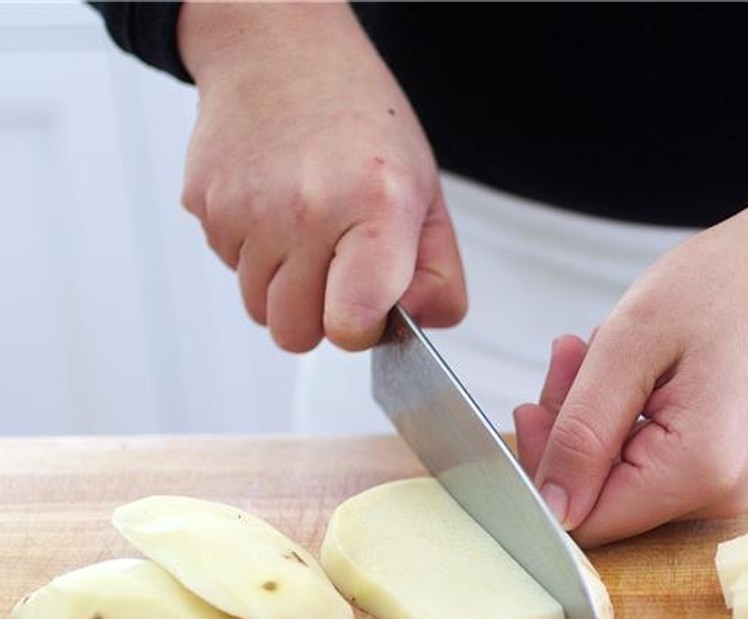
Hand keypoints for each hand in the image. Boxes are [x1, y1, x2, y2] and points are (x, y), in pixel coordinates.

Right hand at [177, 1, 465, 351]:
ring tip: (308, 234)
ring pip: (259, 309)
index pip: (350, 325)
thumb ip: (439, 275)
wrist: (282, 52)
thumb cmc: (363, 127)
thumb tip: (417, 325)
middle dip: (320, 317)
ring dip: (284, 288)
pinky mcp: (204, 204)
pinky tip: (274, 208)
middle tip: (339, 270)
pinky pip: (230, 267)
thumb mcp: (427, 195)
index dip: (361, 330)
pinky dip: (253, 254)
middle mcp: (304, 211)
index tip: (369, 306)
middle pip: (296, 334)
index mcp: (373, 209)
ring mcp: (245, 208)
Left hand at [513, 151, 747, 547]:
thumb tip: (550, 507)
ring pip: (618, 477)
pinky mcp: (720, 469)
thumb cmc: (732, 286)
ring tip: (599, 348)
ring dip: (593, 416)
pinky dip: (624, 416)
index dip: (544, 471)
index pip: (585, 520)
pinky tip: (631, 365)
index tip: (536, 402)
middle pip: (600, 499)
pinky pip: (646, 460)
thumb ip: (582, 431)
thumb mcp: (631, 344)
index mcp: (697, 472)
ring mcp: (722, 486)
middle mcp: (716, 496)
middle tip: (567, 356)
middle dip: (568, 432)